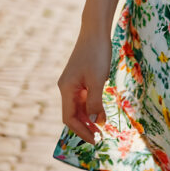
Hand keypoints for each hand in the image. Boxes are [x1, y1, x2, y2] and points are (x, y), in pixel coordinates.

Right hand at [57, 29, 111, 144]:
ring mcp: (73, 82)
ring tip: (103, 126)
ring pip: (79, 106)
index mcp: (66, 89)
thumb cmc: (96, 53)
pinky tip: (102, 109)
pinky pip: (84, 97)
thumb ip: (95, 102)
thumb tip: (95, 121)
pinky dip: (92, 105)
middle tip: (101, 137)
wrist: (95, 30)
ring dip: (90, 116)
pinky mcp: (80, 77)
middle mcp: (66, 87)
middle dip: (86, 126)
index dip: (82, 131)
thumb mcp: (98, 80)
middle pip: (74, 114)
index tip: (95, 140)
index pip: (70, 118)